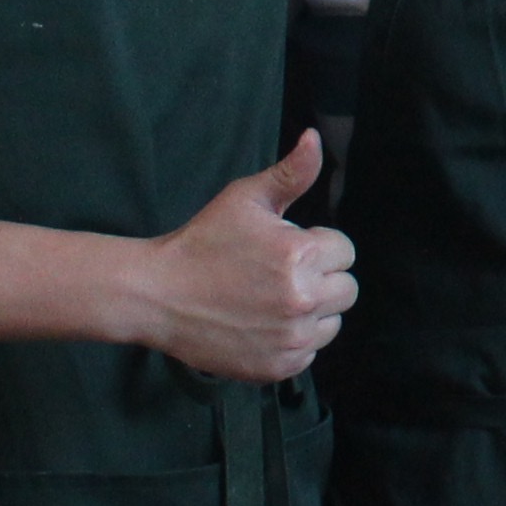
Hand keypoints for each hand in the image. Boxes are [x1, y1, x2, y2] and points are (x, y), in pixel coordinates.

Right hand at [122, 132, 356, 383]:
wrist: (157, 295)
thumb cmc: (202, 241)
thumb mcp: (245, 198)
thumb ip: (291, 173)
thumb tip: (314, 138)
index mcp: (302, 255)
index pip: (344, 251)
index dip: (317, 246)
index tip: (286, 249)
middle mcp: (303, 300)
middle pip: (347, 289)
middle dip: (322, 278)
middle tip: (280, 275)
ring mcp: (291, 338)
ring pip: (332, 323)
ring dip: (313, 312)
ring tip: (271, 300)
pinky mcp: (277, 367)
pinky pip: (310, 354)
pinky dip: (294, 342)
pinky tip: (263, 325)